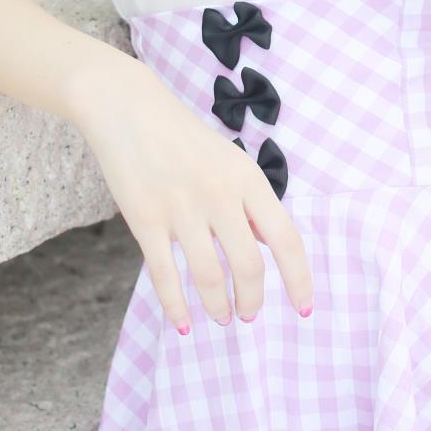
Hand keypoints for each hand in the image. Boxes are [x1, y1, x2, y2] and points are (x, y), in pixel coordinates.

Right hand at [77, 63, 312, 331]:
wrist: (127, 107)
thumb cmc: (183, 137)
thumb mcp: (230, 161)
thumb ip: (250, 203)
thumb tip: (269, 246)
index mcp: (247, 179)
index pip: (285, 239)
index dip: (298, 279)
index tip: (304, 308)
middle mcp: (219, 194)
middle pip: (248, 265)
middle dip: (252, 301)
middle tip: (248, 316)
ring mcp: (180, 207)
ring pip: (208, 275)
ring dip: (218, 307)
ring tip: (221, 319)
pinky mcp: (144, 218)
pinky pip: (165, 274)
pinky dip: (176, 306)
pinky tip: (184, 323)